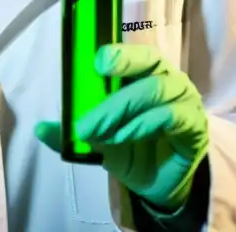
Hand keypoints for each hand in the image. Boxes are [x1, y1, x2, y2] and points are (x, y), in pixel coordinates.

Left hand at [35, 43, 208, 214]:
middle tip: (94, 83)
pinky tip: (125, 134)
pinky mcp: (194, 127)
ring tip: (98, 129)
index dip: (117, 52)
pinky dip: (144, 123)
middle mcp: (167, 78)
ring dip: (122, 107)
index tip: (95, 62)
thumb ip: (71, 132)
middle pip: (149, 60)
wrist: (160, 184)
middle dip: (120, 69)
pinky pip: (172, 116)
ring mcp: (184, 101)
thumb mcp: (98, 139)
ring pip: (156, 89)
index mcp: (144, 72)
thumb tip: (40, 128)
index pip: (134, 51)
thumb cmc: (131, 147)